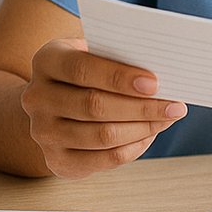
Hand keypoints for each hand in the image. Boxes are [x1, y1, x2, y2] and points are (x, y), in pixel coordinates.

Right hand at [19, 37, 186, 176]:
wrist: (52, 102)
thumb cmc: (85, 71)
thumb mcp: (92, 52)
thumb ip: (117, 55)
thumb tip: (161, 69)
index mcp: (46, 60)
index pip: (81, 69)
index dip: (119, 78)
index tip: (154, 83)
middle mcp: (37, 97)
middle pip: (94, 106)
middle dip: (141, 108)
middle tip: (174, 106)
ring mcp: (43, 132)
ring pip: (102, 135)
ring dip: (142, 129)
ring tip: (166, 119)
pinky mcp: (56, 160)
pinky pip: (103, 159)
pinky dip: (133, 148)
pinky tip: (149, 135)